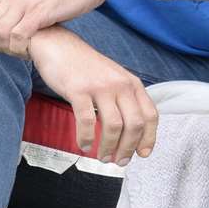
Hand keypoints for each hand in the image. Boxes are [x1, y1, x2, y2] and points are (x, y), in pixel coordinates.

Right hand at [29, 30, 159, 165]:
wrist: (58, 46)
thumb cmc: (85, 67)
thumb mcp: (113, 78)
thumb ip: (124, 99)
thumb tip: (130, 133)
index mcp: (131, 83)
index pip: (150, 115)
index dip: (149, 138)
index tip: (142, 154)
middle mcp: (120, 84)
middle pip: (134, 124)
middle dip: (128, 148)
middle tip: (119, 161)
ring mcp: (99, 87)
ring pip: (113, 126)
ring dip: (108, 147)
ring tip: (102, 157)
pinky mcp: (78, 90)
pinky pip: (87, 121)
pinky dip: (86, 138)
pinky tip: (84, 145)